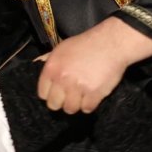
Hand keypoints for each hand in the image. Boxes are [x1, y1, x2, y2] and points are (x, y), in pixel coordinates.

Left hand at [36, 19, 151, 113]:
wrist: (111, 43)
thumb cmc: (87, 44)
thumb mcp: (62, 48)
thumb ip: (51, 61)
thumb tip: (40, 67)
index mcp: (52, 68)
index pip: (42, 94)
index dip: (51, 94)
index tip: (58, 93)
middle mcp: (62, 79)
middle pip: (54, 105)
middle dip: (62, 102)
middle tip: (70, 96)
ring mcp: (78, 87)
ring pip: (70, 109)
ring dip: (76, 104)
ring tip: (82, 96)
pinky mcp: (94, 93)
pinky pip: (87, 109)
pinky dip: (90, 104)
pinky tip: (92, 96)